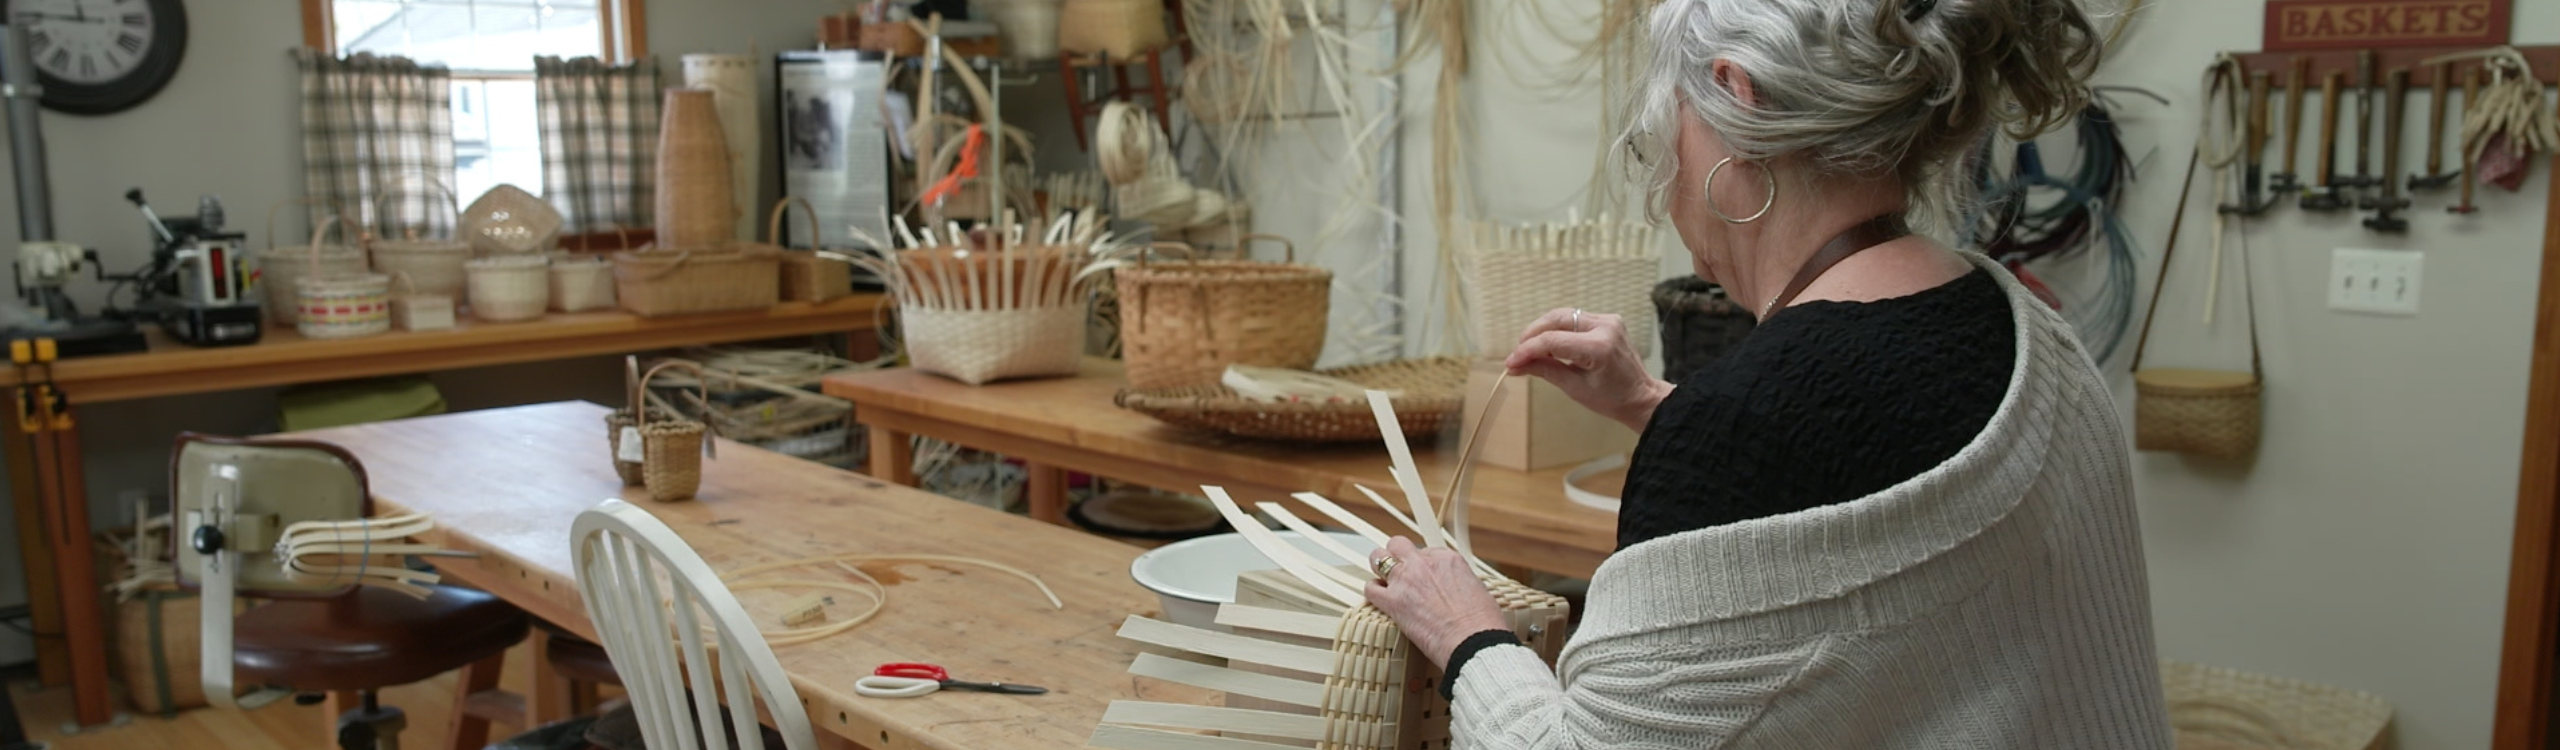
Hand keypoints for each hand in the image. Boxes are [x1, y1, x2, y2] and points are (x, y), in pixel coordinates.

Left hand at [1364, 537, 1508, 668]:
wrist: (1474, 642)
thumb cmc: (1482, 624)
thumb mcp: (1477, 590)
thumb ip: (1459, 583)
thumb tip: (1454, 590)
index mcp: (1448, 559)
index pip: (1425, 552)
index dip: (1423, 565)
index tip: (1425, 579)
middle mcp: (1424, 564)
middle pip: (1398, 545)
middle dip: (1397, 556)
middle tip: (1401, 573)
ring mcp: (1406, 580)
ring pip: (1378, 558)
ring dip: (1380, 570)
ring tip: (1385, 583)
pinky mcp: (1393, 602)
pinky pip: (1371, 588)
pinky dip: (1374, 593)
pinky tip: (1381, 601)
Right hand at [1502, 308, 1674, 431]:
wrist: (1641, 396)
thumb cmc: (1611, 399)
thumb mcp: (1574, 388)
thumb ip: (1544, 370)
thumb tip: (1515, 365)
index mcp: (1599, 348)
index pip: (1552, 341)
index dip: (1527, 350)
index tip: (1511, 362)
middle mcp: (1605, 327)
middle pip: (1556, 319)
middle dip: (1532, 334)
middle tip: (1518, 353)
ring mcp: (1609, 320)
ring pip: (1564, 315)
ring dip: (1543, 330)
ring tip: (1531, 349)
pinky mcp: (1609, 320)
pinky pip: (1575, 319)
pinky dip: (1558, 329)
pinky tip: (1550, 344)